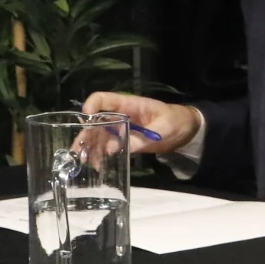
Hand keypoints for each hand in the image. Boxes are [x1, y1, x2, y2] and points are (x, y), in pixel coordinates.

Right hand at [81, 91, 201, 154]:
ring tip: (84, 162)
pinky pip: (107, 145)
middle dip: (85, 134)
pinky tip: (97, 164)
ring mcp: (120, 128)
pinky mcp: (124, 140)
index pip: (102, 99)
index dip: (90, 107)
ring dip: (90, 147)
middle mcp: (119, 115)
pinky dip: (100, 154)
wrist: (186, 131)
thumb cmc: (176, 121)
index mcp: (128, 104)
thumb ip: (144, 137)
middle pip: (94, 120)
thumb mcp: (164, 128)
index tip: (85, 122)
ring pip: (98, 135)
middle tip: (78, 151)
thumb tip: (122, 148)